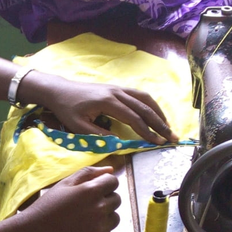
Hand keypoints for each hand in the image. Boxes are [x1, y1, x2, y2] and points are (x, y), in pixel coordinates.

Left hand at [20, 71, 176, 144]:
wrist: (59, 90)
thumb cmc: (67, 109)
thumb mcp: (78, 126)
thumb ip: (99, 134)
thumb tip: (119, 143)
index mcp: (108, 102)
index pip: (134, 118)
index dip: (147, 131)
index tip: (158, 142)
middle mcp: (117, 92)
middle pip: (144, 108)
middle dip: (160, 123)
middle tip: (172, 136)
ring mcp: (118, 88)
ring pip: (144, 99)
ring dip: (158, 112)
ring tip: (167, 126)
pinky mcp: (117, 88)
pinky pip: (139, 95)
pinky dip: (150, 104)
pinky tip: (155, 113)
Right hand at [22, 166, 120, 231]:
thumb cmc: (48, 205)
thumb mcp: (65, 184)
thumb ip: (88, 173)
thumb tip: (110, 170)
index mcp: (92, 190)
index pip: (114, 182)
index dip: (104, 184)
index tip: (92, 190)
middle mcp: (100, 208)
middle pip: (117, 199)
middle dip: (106, 199)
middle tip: (87, 205)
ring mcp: (101, 227)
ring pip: (115, 218)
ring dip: (105, 217)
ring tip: (85, 219)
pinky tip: (84, 231)